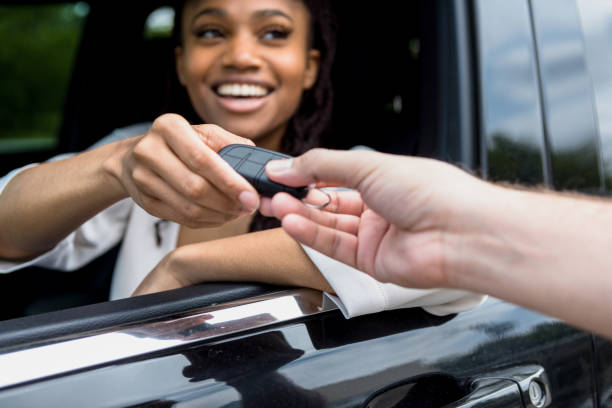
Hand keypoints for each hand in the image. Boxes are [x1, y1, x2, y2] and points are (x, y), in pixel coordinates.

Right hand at [104, 114, 259, 227]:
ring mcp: (142, 178)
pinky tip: (221, 216)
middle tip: (248, 207)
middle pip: (195, 187)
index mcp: (169, 127)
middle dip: (227, 202)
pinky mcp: (143, 201)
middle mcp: (149, 150)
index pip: (203, 159)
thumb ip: (231, 145)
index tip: (252, 196)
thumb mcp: (203, 133)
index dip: (230, 182)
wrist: (134, 156)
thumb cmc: (179, 144)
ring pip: (188, 208)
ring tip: (237, 212)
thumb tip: (259, 164)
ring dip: (219, 215)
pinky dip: (207, 221)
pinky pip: (181, 219)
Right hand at [261, 149, 494, 288]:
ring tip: (275, 206)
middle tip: (269, 192)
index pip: (335, 175)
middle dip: (297, 197)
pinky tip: (292, 223)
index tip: (278, 172)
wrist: (458, 232)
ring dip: (300, 216)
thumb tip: (285, 165)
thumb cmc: (429, 191)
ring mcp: (376, 237)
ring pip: (328, 226)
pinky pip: (335, 247)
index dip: (307, 174)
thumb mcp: (367, 165)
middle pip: (328, 203)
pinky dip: (312, 235)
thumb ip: (321, 165)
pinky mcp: (372, 262)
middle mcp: (380, 208)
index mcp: (384, 180)